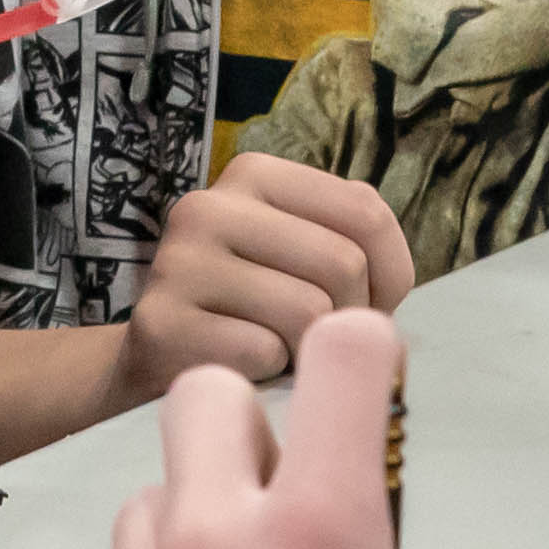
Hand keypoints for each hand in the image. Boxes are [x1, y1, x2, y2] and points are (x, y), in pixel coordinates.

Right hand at [104, 151, 413, 407]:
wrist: (160, 360)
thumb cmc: (254, 310)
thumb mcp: (301, 258)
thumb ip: (354, 247)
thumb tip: (389, 297)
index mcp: (254, 175)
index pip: (365, 212)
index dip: (388, 274)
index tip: (364, 302)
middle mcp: (209, 205)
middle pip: (342, 262)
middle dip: (347, 317)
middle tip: (315, 338)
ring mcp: (180, 262)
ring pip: (308, 311)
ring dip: (307, 350)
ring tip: (276, 350)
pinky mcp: (163, 323)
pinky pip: (264, 352)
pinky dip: (268, 373)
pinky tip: (240, 367)